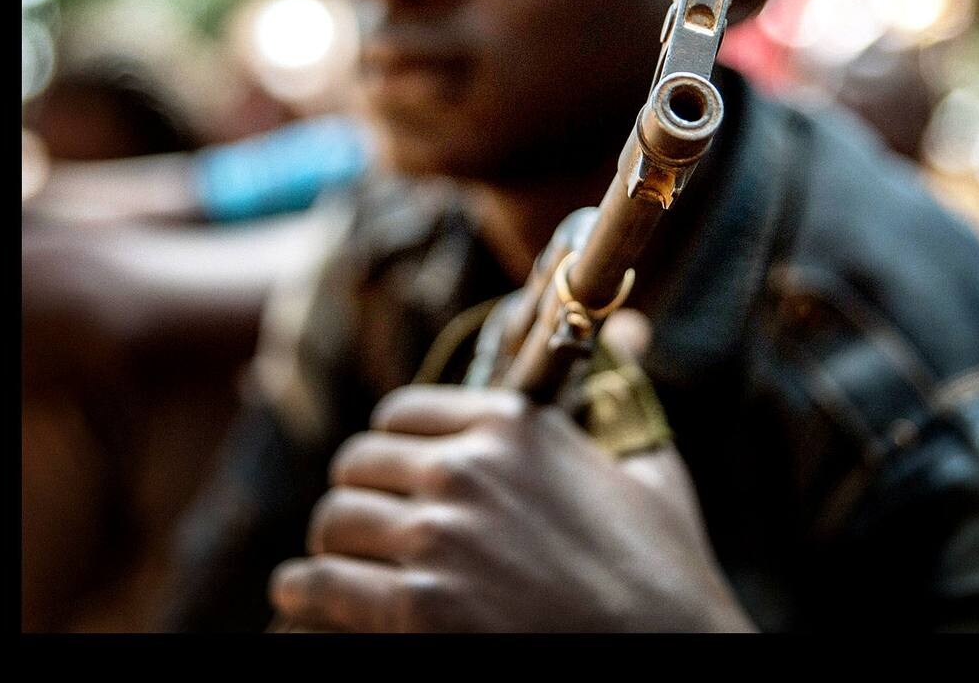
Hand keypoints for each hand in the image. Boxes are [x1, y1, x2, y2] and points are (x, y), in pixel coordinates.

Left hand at [269, 324, 755, 631]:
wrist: (674, 652)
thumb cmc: (666, 575)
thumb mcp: (653, 470)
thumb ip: (624, 396)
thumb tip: (634, 329)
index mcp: (514, 425)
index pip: (400, 414)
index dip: (391, 451)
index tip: (394, 481)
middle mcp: (468, 469)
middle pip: (356, 466)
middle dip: (360, 500)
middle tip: (366, 534)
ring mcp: (439, 538)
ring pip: (332, 524)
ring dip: (329, 552)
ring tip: (331, 575)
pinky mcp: (416, 610)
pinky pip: (316, 588)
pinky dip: (304, 602)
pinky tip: (311, 612)